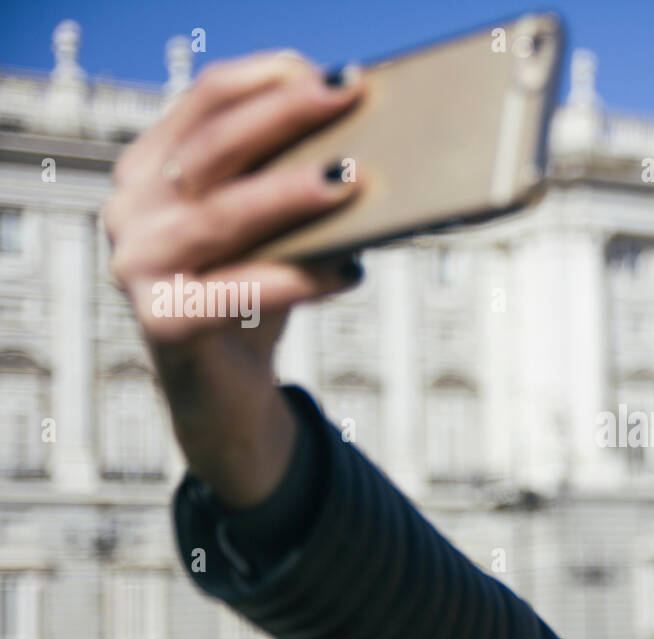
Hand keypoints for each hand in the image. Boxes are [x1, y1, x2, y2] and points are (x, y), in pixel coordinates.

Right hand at [102, 50, 365, 506]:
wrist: (227, 392)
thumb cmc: (253, 296)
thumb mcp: (271, 229)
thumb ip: (289, 182)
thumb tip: (361, 145)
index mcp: (152, 167)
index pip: (205, 102)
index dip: (265, 80)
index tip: (329, 71)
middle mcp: (131, 208)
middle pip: (213, 149)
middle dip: (285, 116)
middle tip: (347, 98)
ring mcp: (138, 266)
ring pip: (221, 215)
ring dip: (289, 194)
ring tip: (349, 179)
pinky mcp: (162, 323)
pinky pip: (236, 292)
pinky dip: (297, 279)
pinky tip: (346, 271)